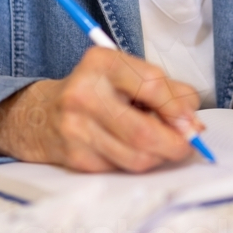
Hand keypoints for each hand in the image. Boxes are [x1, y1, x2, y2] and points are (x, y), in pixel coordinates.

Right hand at [0, 48, 200, 171]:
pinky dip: (135, 162)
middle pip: (145, 132)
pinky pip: (122, 169)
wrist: (39, 115)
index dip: (178, 108)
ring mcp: (76, 129)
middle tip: (186, 145)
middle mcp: (84, 94)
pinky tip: (128, 148)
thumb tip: (193, 125)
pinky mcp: (75, 158)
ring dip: (158, 156)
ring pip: (137, 157)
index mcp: (102, 63)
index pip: (153, 85)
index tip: (191, 121)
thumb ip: (168, 91)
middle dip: (175, 144)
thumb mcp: (128, 75)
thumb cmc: (97, 91)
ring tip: (157, 144)